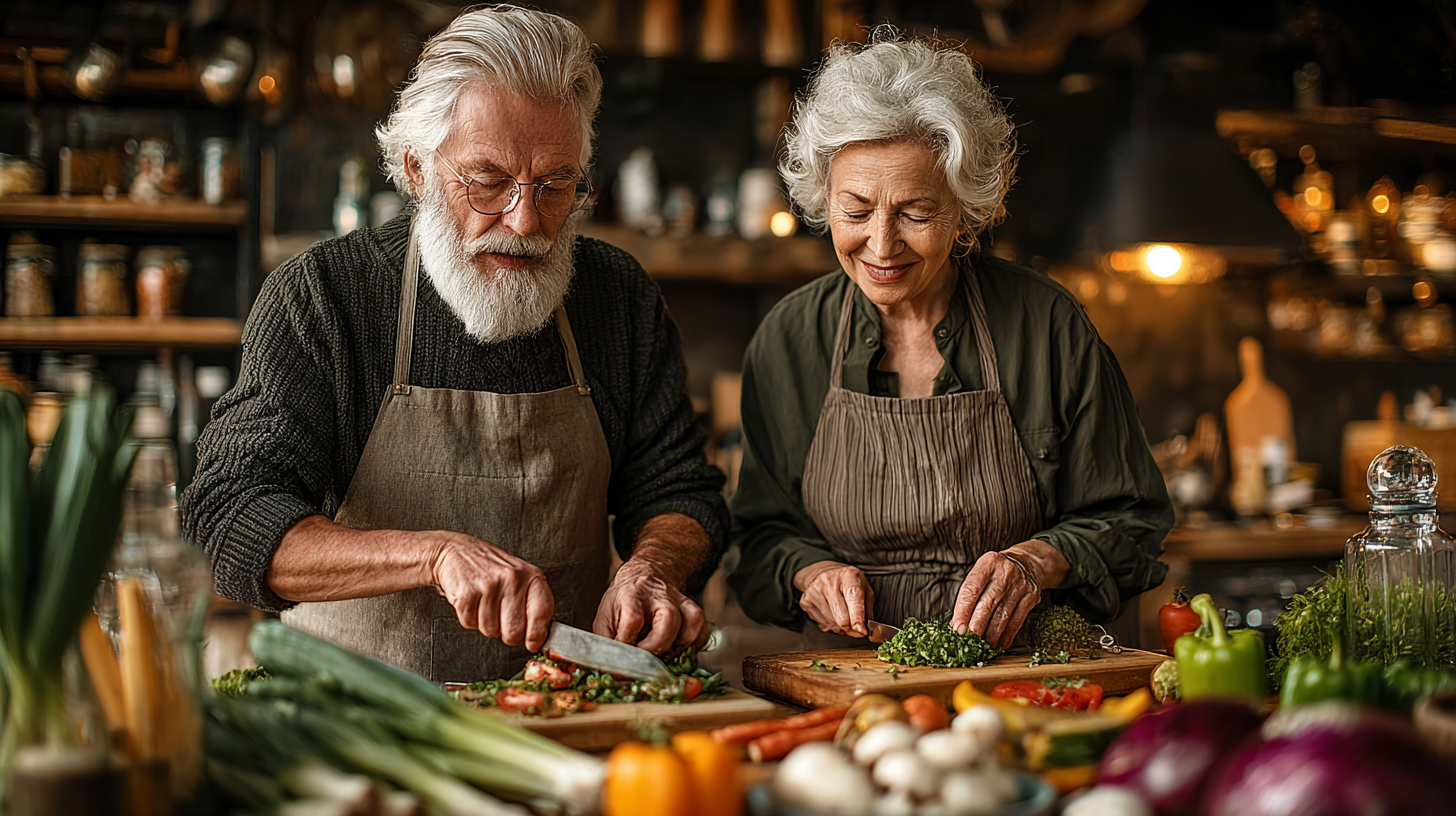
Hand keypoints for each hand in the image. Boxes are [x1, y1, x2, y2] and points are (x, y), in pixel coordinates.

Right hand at [429, 532, 554, 651]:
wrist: (457, 551)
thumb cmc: (493, 570)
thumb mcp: (521, 578)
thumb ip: (533, 604)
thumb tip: (542, 637)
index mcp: (531, 576)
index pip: (542, 613)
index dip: (537, 634)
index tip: (532, 643)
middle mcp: (513, 579)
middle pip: (514, 631)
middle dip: (508, 635)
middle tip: (502, 620)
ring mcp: (489, 585)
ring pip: (490, 631)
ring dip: (486, 624)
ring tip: (484, 604)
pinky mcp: (467, 593)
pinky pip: (470, 624)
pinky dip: (469, 618)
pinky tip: (472, 601)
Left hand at [594, 561, 707, 652]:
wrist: (641, 580)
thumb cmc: (621, 605)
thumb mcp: (605, 619)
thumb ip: (608, 644)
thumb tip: (616, 673)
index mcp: (632, 596)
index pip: (633, 619)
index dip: (628, 642)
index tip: (623, 658)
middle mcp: (659, 596)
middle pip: (669, 619)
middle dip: (658, 646)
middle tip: (646, 660)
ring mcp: (680, 601)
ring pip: (692, 623)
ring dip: (679, 647)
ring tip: (665, 655)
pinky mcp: (693, 611)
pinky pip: (703, 631)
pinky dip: (695, 646)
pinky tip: (680, 651)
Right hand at [793, 561, 874, 636]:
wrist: (822, 573)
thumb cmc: (846, 582)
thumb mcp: (863, 588)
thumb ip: (867, 608)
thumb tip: (868, 628)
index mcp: (847, 575)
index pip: (853, 596)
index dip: (858, 616)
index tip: (862, 630)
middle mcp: (828, 581)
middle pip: (841, 616)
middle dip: (851, 629)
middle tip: (856, 630)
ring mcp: (814, 591)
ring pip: (831, 623)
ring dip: (841, 629)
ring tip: (844, 620)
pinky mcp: (806, 601)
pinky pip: (822, 624)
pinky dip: (831, 626)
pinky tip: (832, 616)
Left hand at [949, 541, 1068, 649]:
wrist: (1027, 563)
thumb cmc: (996, 573)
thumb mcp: (981, 575)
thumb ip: (968, 597)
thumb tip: (957, 625)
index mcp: (988, 564)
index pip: (972, 588)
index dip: (963, 610)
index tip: (957, 627)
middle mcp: (1005, 573)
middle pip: (988, 604)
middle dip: (977, 625)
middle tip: (968, 641)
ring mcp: (1020, 585)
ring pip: (1003, 615)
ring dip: (991, 635)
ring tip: (982, 646)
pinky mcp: (1031, 597)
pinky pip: (1017, 620)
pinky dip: (1007, 635)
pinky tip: (999, 643)